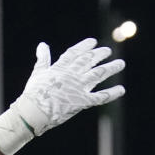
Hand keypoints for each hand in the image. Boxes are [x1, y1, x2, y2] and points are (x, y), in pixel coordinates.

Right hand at [0, 37, 123, 154]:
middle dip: (100, 55)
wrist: (34, 112)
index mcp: (61, 67)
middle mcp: (72, 75)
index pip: (75, 53)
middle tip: (108, 51)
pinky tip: (121, 89)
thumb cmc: (33, 94)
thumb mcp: (38, 73)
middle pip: (89, 61)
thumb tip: (42, 44)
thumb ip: (43, 58)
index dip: (85, 46)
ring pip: (98, 75)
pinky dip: (112, 93)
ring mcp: (78, 88)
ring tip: (121, 64)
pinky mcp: (82, 102)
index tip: (93, 42)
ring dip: (111, 68)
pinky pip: (100, 97)